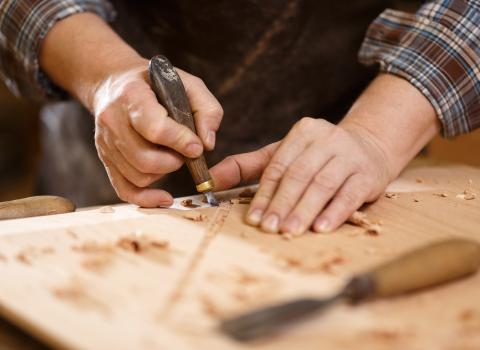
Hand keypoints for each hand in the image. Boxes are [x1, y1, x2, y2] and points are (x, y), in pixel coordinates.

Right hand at [39, 13, 222, 206]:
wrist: (113, 83)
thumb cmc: (156, 83)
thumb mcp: (187, 83)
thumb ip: (206, 109)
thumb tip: (207, 144)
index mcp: (132, 96)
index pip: (154, 128)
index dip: (180, 142)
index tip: (197, 148)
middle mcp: (112, 120)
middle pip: (145, 159)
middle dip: (174, 162)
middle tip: (185, 152)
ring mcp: (106, 142)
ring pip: (138, 176)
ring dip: (164, 173)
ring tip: (171, 156)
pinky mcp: (106, 159)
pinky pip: (124, 189)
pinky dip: (146, 199)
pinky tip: (164, 198)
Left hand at [211, 117, 392, 233]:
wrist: (369, 147)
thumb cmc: (318, 156)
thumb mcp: (284, 154)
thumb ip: (247, 166)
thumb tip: (210, 179)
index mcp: (303, 132)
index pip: (279, 166)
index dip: (265, 193)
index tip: (253, 217)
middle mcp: (327, 139)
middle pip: (299, 175)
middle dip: (282, 204)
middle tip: (269, 228)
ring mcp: (350, 156)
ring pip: (323, 184)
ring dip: (304, 209)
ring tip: (289, 230)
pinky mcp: (368, 174)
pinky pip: (349, 195)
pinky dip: (334, 212)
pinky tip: (320, 228)